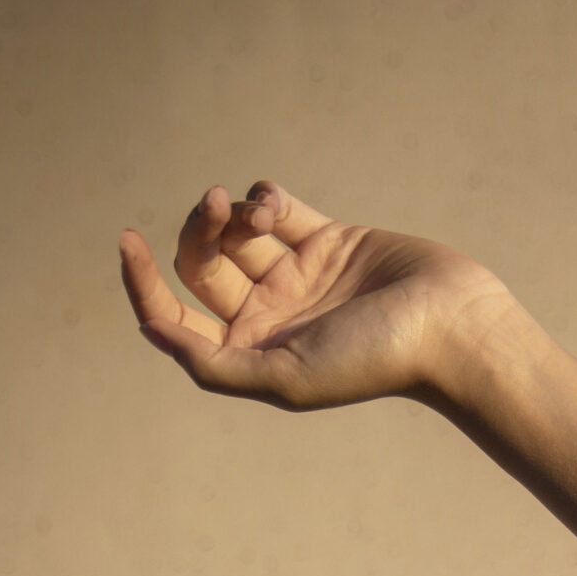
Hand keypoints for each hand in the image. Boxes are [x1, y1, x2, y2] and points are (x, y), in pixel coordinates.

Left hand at [119, 180, 509, 407]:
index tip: (128, 243)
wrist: (448, 327)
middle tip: (219, 209)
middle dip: (199, 230)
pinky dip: (265, 196)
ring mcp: (296, 276)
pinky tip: (279, 206)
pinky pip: (273, 204)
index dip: (145, 284)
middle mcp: (270, 316)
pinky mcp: (325, 238)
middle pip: (202, 264)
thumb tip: (150, 329)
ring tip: (258, 211)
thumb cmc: (372, 361)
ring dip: (232, 210)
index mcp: (254, 355)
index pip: (179, 318)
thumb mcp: (282, 379)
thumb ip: (212, 364)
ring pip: (234, 229)